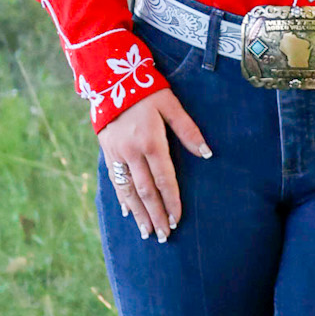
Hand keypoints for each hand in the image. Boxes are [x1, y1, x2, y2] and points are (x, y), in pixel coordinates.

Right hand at [98, 88, 211, 241]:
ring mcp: (117, 154)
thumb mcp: (171, 104)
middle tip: (164, 236)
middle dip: (156, 215)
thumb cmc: (147, 90)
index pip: (164, 179)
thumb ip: (188, 130)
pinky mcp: (107, 153)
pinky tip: (129, 213)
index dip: (172, 201)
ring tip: (147, 233)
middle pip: (146, 191)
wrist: (110, 79)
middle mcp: (132, 152)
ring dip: (139, 214)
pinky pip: (115, 181)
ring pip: (129, 191)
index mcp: (150, 141)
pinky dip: (122, 199)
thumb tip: (207, 153)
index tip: (178, 219)